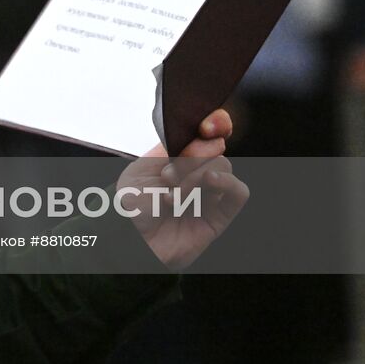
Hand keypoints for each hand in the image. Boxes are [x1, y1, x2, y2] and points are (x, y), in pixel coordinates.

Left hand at [116, 108, 248, 269]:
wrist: (126, 240)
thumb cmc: (129, 204)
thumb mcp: (144, 166)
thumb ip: (176, 149)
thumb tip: (210, 140)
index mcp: (176, 156)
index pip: (206, 132)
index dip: (215, 123)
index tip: (207, 126)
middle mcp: (194, 173)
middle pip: (214, 149)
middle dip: (193, 158)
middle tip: (168, 176)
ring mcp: (207, 194)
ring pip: (224, 168)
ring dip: (197, 176)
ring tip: (172, 194)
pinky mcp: (218, 216)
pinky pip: (238, 194)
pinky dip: (228, 184)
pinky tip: (210, 184)